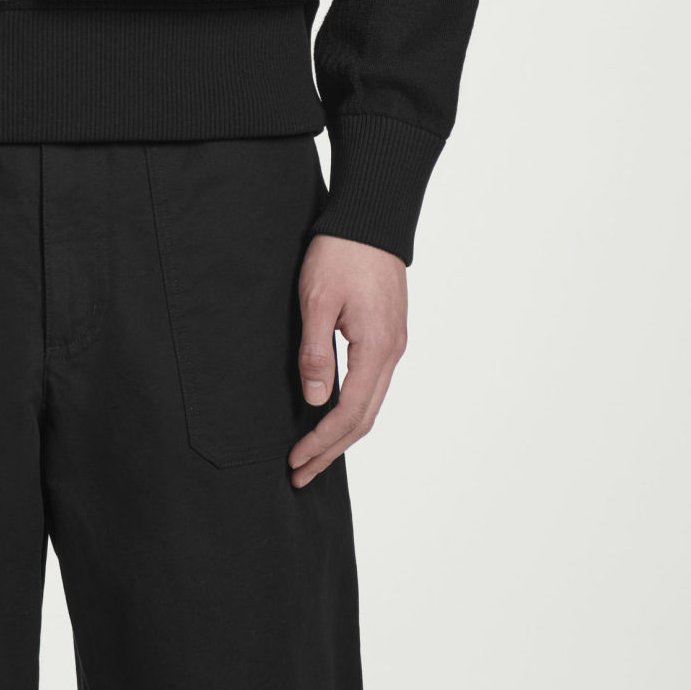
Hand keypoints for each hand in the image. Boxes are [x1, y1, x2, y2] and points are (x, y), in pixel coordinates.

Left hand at [288, 233, 406, 488]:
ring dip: (342, 432)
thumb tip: (314, 401)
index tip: (296, 461)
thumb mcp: (317, 300)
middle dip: (331, 450)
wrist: (372, 216)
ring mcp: (394, 342)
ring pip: (371, 403)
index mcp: (376, 348)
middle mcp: (392, 352)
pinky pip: (373, 383)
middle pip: (364, 418)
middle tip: (301, 473)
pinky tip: (333, 411)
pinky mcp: (389, 332)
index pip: (349, 413)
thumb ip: (316, 352)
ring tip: (314, 453)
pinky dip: (353, 407)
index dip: (321, 442)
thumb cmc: (340, 252)